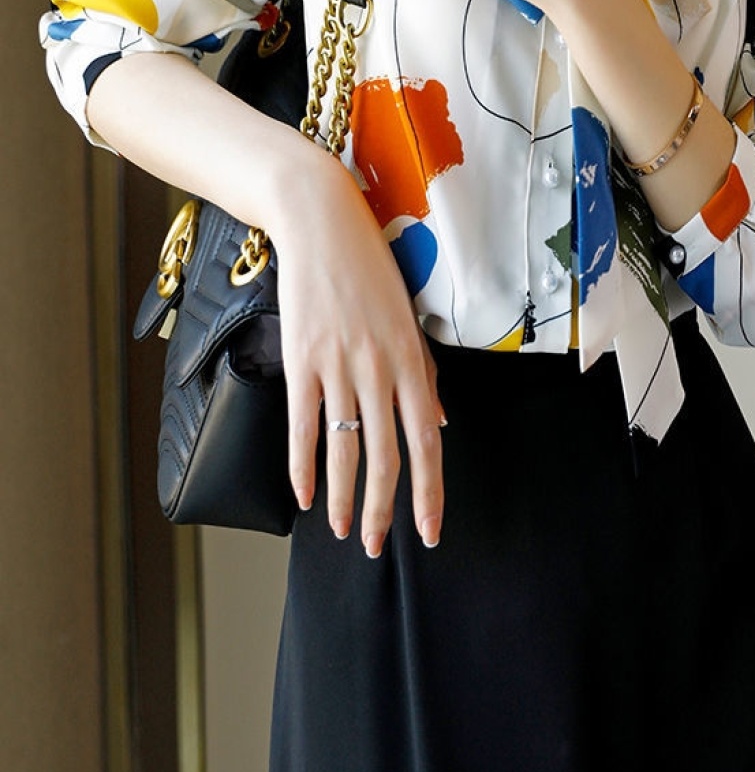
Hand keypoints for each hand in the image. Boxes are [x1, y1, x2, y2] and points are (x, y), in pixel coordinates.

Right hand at [267, 148, 445, 555]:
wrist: (323, 224)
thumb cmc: (371, 269)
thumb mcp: (409, 319)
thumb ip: (422, 375)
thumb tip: (435, 423)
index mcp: (413, 360)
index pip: (427, 442)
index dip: (430, 492)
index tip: (431, 530)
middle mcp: (380, 368)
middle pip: (387, 455)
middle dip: (386, 509)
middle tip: (380, 546)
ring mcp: (339, 365)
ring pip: (346, 449)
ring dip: (347, 498)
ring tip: (346, 531)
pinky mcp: (301, 359)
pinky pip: (303, 424)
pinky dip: (303, 465)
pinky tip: (305, 495)